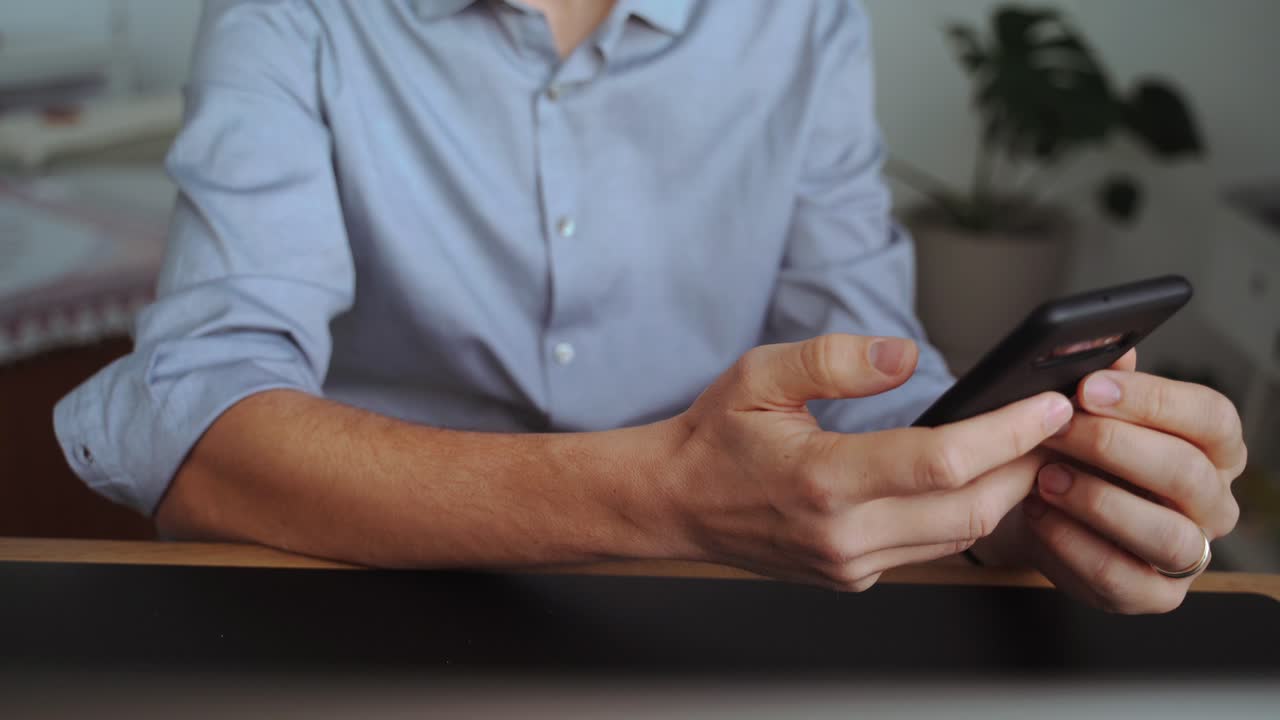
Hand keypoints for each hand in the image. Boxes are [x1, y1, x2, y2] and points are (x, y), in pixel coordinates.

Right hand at [664, 334, 1073, 590]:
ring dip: (1006, 492)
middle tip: (1057, 422)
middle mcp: (844, 533)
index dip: (1009, 432)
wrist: (674, 503)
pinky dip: (966, 513)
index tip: (1050, 404)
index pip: (944, 462)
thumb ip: (838, 359)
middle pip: (974, 510)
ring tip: (1029, 445)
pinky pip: (932, 547)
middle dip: (1029, 465)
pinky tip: (976, 478)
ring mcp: (851, 563)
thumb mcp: (761, 373)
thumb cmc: (713, 437)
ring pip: (962, 536)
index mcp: (823, 479)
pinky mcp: (854, 575)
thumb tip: (908, 356)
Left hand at [993, 350, 1245, 612]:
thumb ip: (1104, 380)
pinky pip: (1120, 575)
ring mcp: (1189, 552)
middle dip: (1113, 446)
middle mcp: (1212, 501)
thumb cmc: (1075, 452)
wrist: (1036, 509)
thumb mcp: (1085, 411)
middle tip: (1058, 429)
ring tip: (1046, 478)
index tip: (1091, 387)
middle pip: (1186, 472)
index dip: (1152, 400)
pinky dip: (1072, 544)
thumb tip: (1115, 353)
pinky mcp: (1152, 593)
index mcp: (1212, 446)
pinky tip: (1040, 515)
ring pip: (1165, 533)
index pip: (1211, 417)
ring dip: (1097, 501)